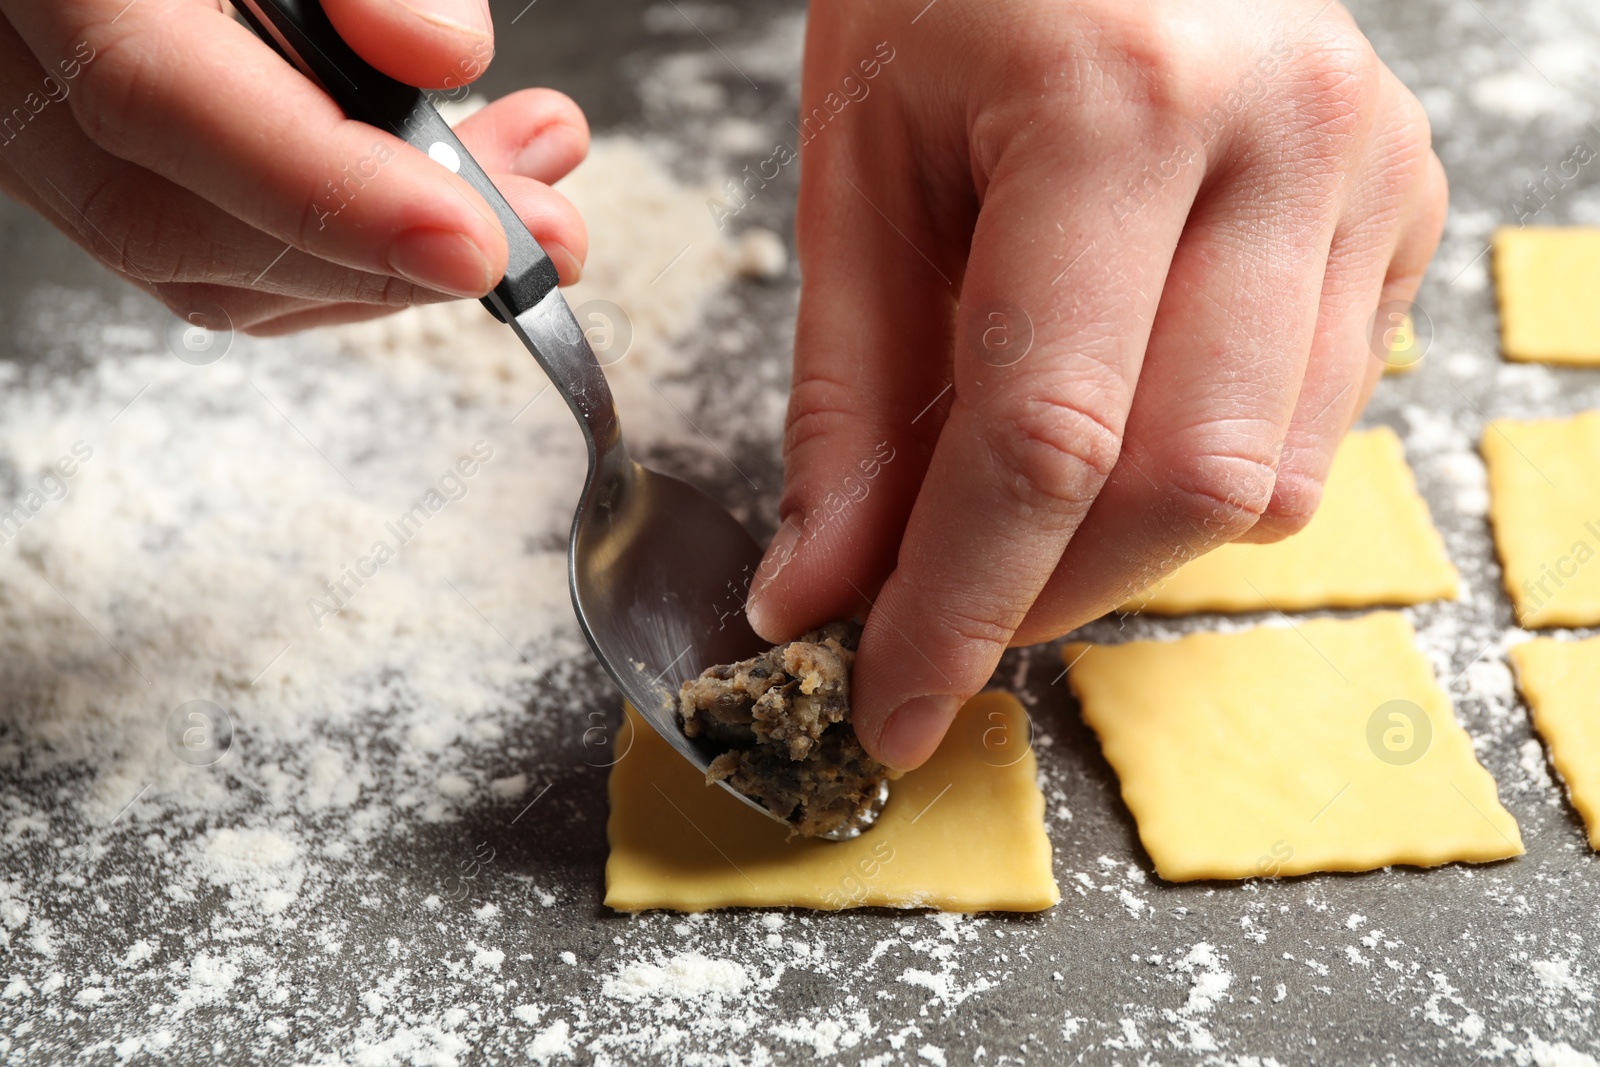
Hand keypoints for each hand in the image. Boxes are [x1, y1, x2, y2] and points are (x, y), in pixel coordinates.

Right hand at [0, 0, 587, 333]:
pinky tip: (451, 188)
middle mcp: (9, 52)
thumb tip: (435, 51)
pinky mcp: (93, 147)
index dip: (323, 189)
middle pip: (169, 220)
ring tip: (532, 193)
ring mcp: (37, 114)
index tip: (468, 241)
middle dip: (381, 258)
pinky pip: (208, 239)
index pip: (151, 92)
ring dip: (385, 263)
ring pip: (194, 255)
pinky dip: (345, 246)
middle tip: (543, 232)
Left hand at [745, 0, 1445, 769]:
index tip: (891, 707)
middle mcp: (1282, 140)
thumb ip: (848, 401)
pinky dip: (1191, 473)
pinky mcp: (1404, 208)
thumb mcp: (857, 171)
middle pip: (1182, 487)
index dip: (958, 607)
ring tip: (1019, 500)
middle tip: (937, 609)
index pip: (1046, 438)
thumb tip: (823, 593)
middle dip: (1045, 593)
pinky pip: (1313, 425)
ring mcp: (1368, 175)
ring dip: (1119, 546)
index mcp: (1116, 106)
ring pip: (1265, 482)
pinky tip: (1122, 413)